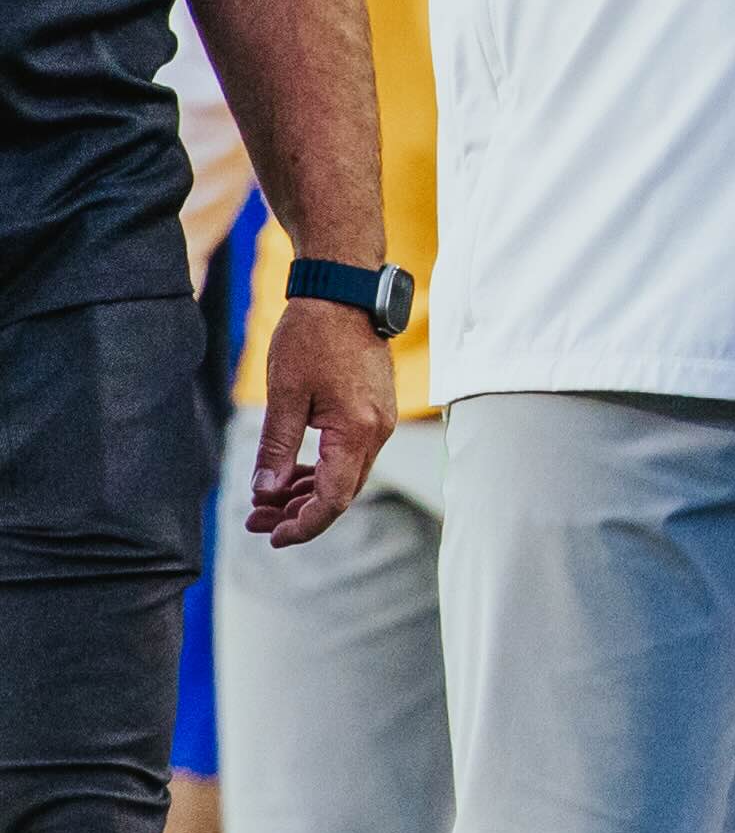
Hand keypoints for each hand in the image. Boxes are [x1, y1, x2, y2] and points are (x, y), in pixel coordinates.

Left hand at [248, 297, 395, 547]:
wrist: (344, 296)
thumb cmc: (312, 339)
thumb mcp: (285, 394)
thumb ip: (277, 448)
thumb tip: (265, 491)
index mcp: (357, 431)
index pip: (334, 499)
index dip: (304, 525)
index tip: (272, 536)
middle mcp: (377, 431)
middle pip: (343, 493)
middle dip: (300, 513)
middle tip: (255, 521)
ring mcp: (380, 421)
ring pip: (347, 476)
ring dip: (309, 493)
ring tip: (266, 501)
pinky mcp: (374, 411)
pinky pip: (351, 455)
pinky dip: (322, 471)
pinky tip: (292, 474)